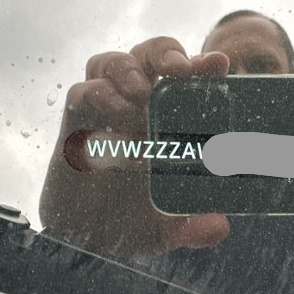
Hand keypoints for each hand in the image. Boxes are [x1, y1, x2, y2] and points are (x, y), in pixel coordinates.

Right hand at [39, 37, 229, 259]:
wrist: (85, 242)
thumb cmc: (131, 224)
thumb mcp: (168, 230)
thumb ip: (192, 228)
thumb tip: (218, 229)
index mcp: (166, 123)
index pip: (186, 82)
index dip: (202, 67)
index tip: (219, 64)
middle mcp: (136, 109)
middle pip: (148, 55)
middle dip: (164, 52)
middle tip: (178, 69)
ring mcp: (104, 113)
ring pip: (111, 62)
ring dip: (127, 69)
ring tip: (141, 95)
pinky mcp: (75, 123)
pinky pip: (81, 92)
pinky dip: (99, 95)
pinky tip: (116, 116)